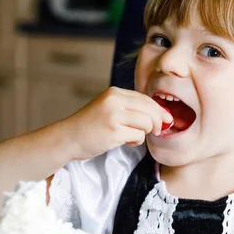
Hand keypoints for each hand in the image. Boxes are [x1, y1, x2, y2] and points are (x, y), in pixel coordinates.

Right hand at [58, 87, 172, 159]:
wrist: (67, 137)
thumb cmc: (89, 125)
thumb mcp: (108, 107)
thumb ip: (129, 107)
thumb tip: (160, 115)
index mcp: (114, 92)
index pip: (146, 99)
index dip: (159, 110)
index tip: (165, 119)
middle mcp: (115, 101)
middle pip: (150, 109)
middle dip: (159, 121)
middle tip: (158, 130)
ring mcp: (114, 116)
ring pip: (147, 123)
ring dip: (144, 133)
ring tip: (131, 136)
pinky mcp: (114, 131)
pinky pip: (138, 136)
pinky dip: (135, 141)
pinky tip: (125, 141)